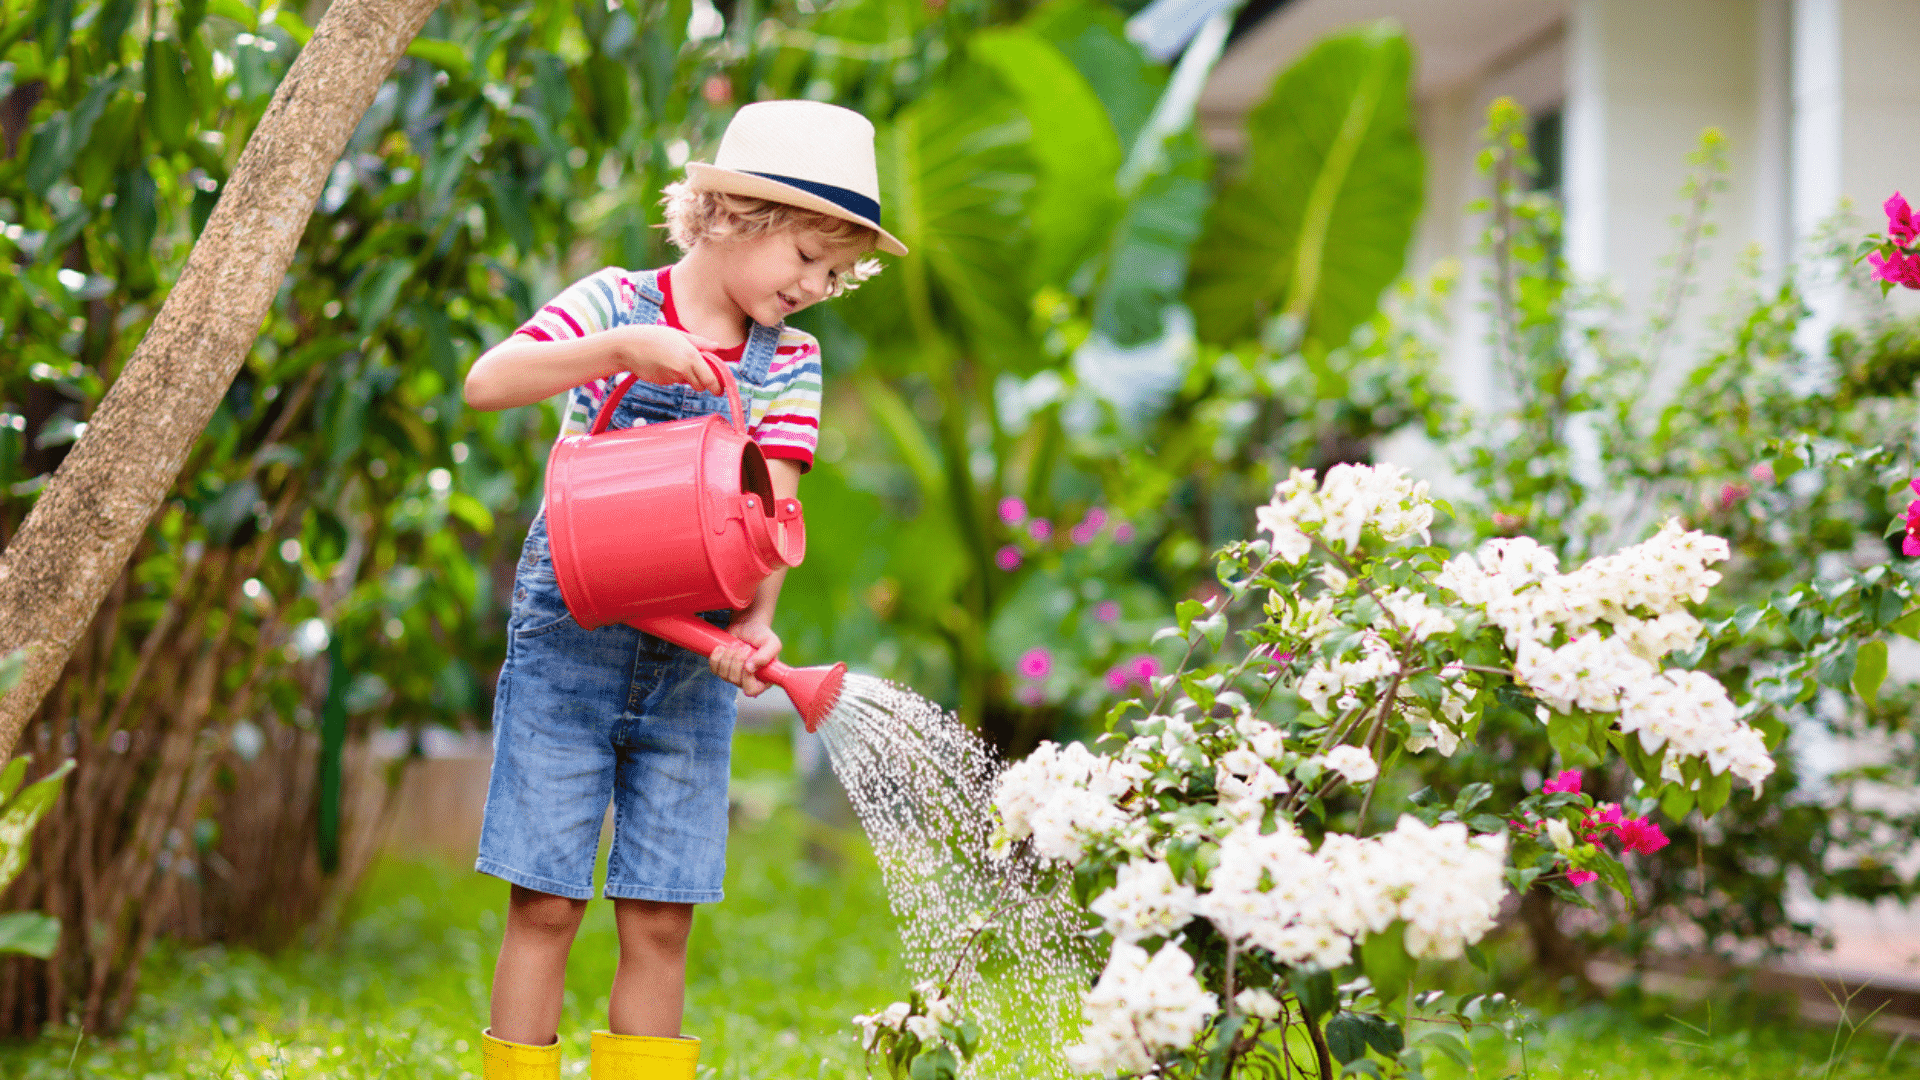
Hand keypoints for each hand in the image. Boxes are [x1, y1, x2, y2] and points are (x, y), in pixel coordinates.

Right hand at [611, 324, 727, 394]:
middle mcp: (683, 369)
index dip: (717, 385)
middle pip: (701, 385)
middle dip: (702, 382)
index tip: (719, 389)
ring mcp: (672, 377)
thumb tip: (717, 346)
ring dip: (686, 376)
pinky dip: (673, 375)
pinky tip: (663, 364)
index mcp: (691, 356)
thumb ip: (699, 342)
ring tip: (673, 360)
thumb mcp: (678, 334)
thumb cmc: (653, 336)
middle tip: (698, 372)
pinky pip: (674, 381)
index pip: (710, 378)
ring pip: (687, 382)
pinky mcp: (663, 382)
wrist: (627, 346)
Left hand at [710, 617, 781, 696]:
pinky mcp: (721, 668)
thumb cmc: (762, 635)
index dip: (746, 678)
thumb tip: (749, 668)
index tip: (748, 662)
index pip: (751, 690)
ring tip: (736, 644)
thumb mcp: (772, 643)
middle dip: (737, 660)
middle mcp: (748, 681)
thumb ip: (766, 656)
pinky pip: (713, 668)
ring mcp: (733, 675)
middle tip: (744, 646)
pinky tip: (724, 647)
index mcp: (763, 679)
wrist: (748, 625)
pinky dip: (717, 656)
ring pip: (723, 674)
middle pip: (734, 680)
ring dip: (728, 656)